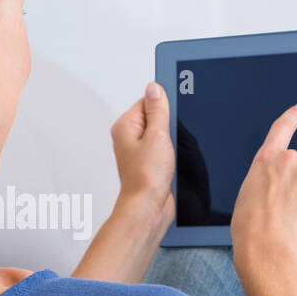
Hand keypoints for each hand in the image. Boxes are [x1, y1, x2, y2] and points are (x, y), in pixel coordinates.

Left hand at [110, 82, 174, 224]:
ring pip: (161, 134)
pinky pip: (162, 148)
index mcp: (125, 126)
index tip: (171, 117)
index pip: (146, 101)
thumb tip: (155, 88)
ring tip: (168, 155)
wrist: (147, 207)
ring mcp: (138, 151)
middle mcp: (128, 137)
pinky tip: (171, 162)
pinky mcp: (148, 163)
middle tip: (168, 140)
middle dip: (168, 125)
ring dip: (170, 141)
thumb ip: (157, 110)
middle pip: (155, 117)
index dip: (163, 107)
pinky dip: (170, 152)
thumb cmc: (146, 178)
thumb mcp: (157, 135)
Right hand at [231, 103, 296, 268]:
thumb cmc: (251, 228)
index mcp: (265, 159)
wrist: (266, 246)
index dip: (293, 117)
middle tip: (283, 210)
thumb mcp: (249, 193)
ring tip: (292, 218)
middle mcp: (289, 159)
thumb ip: (266, 179)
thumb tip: (280, 186)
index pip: (281, 128)